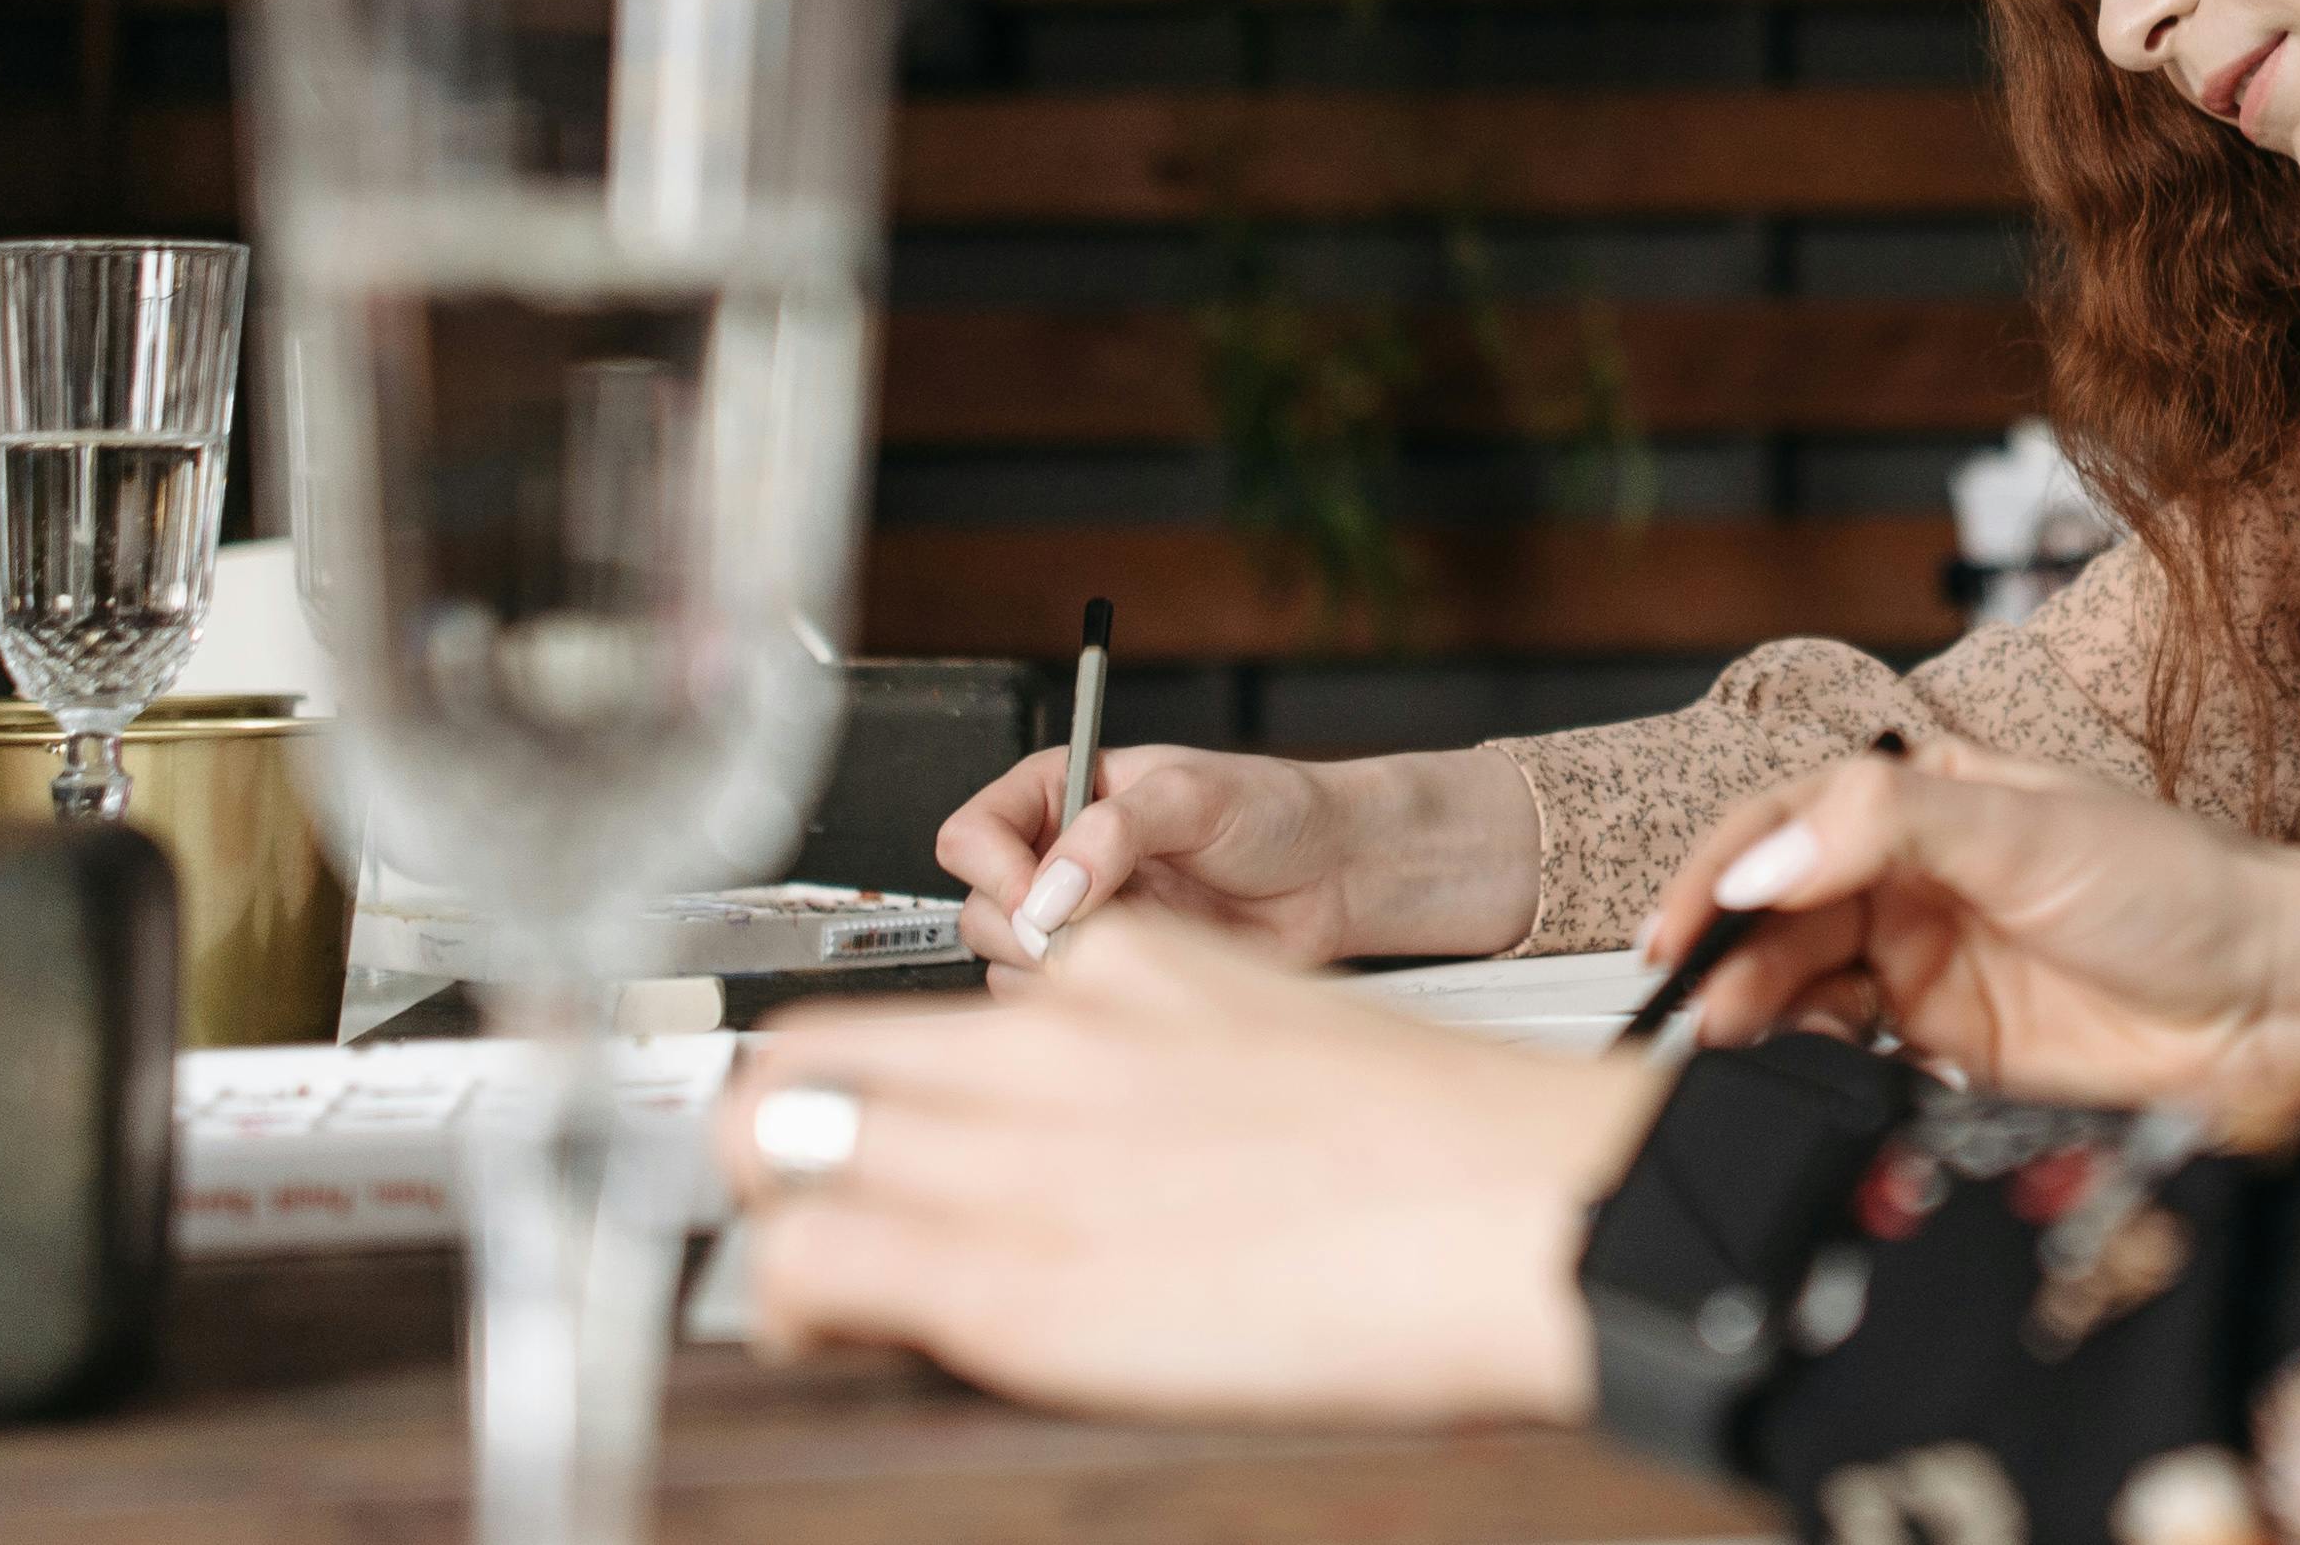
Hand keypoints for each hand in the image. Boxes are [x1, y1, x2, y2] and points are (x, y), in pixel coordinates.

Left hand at [716, 906, 1663, 1421]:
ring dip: (770, 1212)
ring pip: (777, 1137)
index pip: (926, 1004)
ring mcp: (1021, 1143)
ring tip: (819, 1289)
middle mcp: (1049, 1034)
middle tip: (802, 1210)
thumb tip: (1090, 1152)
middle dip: (773, 1135)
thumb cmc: (1444, 1164)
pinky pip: (811, 1258)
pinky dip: (790, 1299)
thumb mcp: (1277, 1052)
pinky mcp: (1012, 1267)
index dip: (873, 1086)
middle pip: (810, 1053)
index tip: (876, 1144)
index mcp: (1127, 969)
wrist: (1528, 1209)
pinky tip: (833, 1330)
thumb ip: (1159, 1071)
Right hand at [933, 742, 1542, 972]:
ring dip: (1063, 967)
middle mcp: (1059, 860)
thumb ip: (1116, 831)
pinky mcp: (1111, 975)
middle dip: (1025, 928)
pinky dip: (1093, 999)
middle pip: (979, 910)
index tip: (1033, 894)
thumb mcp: (1197, 794)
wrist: (1335, 874)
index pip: (974, 831)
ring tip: (1140, 936)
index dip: (991, 867)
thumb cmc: (1276, 812)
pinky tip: (1150, 968)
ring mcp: (1082, 923)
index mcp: (1062, 794)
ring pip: (1011, 968)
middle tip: (1089, 928)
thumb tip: (1053, 886)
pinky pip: (1062, 1007)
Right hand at [1644, 741, 2299, 1125]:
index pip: (1791, 820)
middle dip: (1733, 959)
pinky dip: (1817, 1063)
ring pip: (1804, 986)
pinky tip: (1813, 1072)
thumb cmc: (2174, 888)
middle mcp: (1914, 878)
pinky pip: (1852, 1054)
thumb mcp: (2030, 829)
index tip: (1681, 928)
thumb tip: (1769, 855)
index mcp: (1927, 802)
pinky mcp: (1949, 1047)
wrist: (2265, 1000)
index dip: (1723, 871)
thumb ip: (1891, 825)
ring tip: (1743, 1046)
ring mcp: (1928, 965)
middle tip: (1706, 1010)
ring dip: (1764, 1015)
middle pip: (1782, 912)